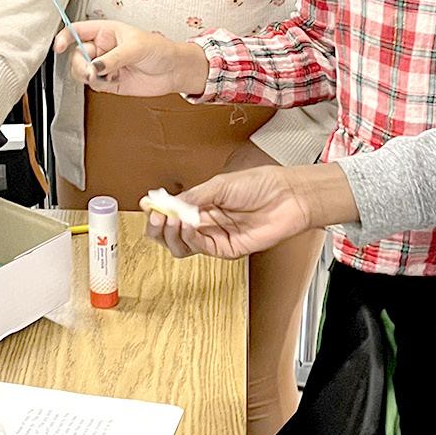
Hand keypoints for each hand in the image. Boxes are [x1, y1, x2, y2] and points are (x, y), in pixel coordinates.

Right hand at [55, 20, 207, 96]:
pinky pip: (94, 84)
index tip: (59, 47)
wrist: (173, 71)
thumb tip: (95, 67)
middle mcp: (102, 48)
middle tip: (91, 71)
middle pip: (77, 54)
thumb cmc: (159, 49)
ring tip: (103, 77)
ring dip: (87, 76)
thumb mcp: (136, 48)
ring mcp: (105, 65)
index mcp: (106, 31)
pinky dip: (99, 85)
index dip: (65, 37)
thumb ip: (113, 58)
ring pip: (82, 71)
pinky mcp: (109, 82)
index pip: (77, 31)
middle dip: (80, 64)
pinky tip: (113, 82)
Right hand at [144, 162, 354, 260]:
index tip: (148, 204)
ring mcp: (216, 237)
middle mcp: (206, 222)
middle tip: (157, 216)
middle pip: (172, 233)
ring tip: (172, 220)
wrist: (287, 196)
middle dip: (159, 227)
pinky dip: (190, 238)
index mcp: (202, 204)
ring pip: (182, 245)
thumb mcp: (219, 185)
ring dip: (171, 234)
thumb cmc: (260, 185)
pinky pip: (201, 248)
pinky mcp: (227, 249)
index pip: (172, 212)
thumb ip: (192, 197)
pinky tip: (188, 225)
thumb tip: (166, 202)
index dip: (158, 211)